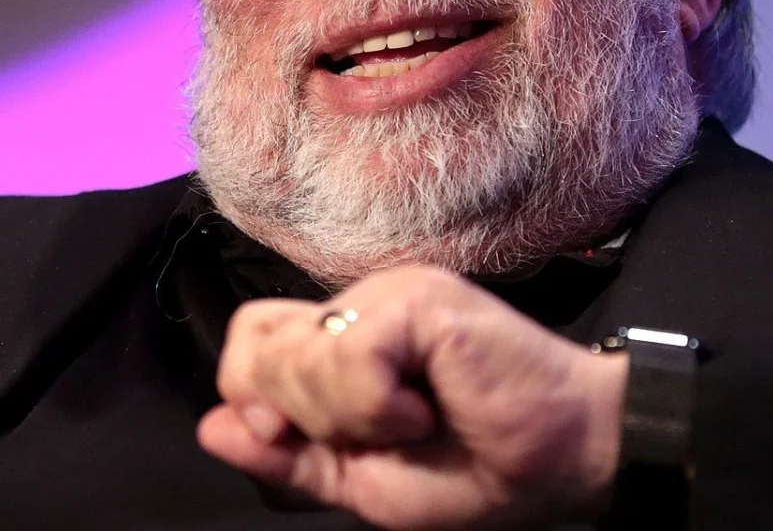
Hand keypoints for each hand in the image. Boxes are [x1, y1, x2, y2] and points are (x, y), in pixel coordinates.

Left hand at [197, 265, 627, 528]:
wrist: (563, 456)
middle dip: (299, 411)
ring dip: (348, 415)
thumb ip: (289, 455)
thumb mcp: (365, 480)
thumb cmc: (474, 468)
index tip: (297, 438)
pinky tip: (426, 406)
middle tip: (367, 430)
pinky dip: (378, 406)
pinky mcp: (419, 298)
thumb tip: (209, 425)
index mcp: (346, 336)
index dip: (253, 392)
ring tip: (410, 418)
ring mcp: (389, 292)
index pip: (251, 335)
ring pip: (300, 353)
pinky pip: (352, 355)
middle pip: (256, 339)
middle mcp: (360, 301)